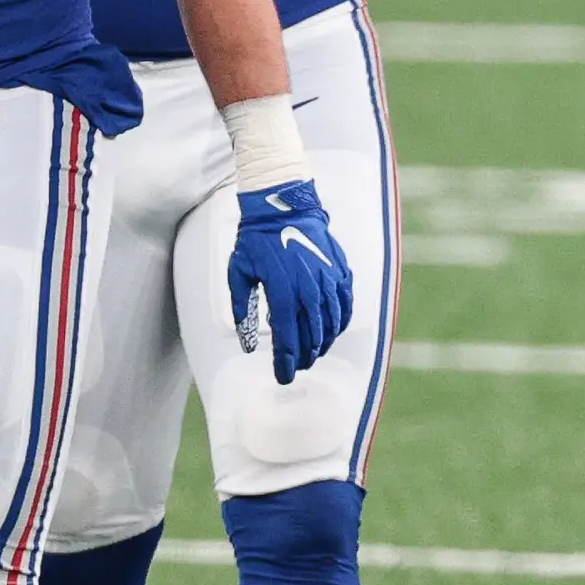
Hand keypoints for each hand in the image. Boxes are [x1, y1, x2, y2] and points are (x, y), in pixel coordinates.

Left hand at [228, 180, 354, 381]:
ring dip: (323, 344)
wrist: (284, 206)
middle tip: (295, 367)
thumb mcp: (239, 273)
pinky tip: (333, 331)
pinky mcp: (340, 272)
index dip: (285, 364)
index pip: (288, 340)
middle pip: (312, 338)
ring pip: (332, 325)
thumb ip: (242, 309)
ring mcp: (329, 281)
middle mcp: (309, 290)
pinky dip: (340, 323)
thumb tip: (248, 342)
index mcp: (283, 292)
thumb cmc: (257, 240)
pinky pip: (345, 306)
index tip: (282, 378)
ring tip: (313, 354)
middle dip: (304, 358)